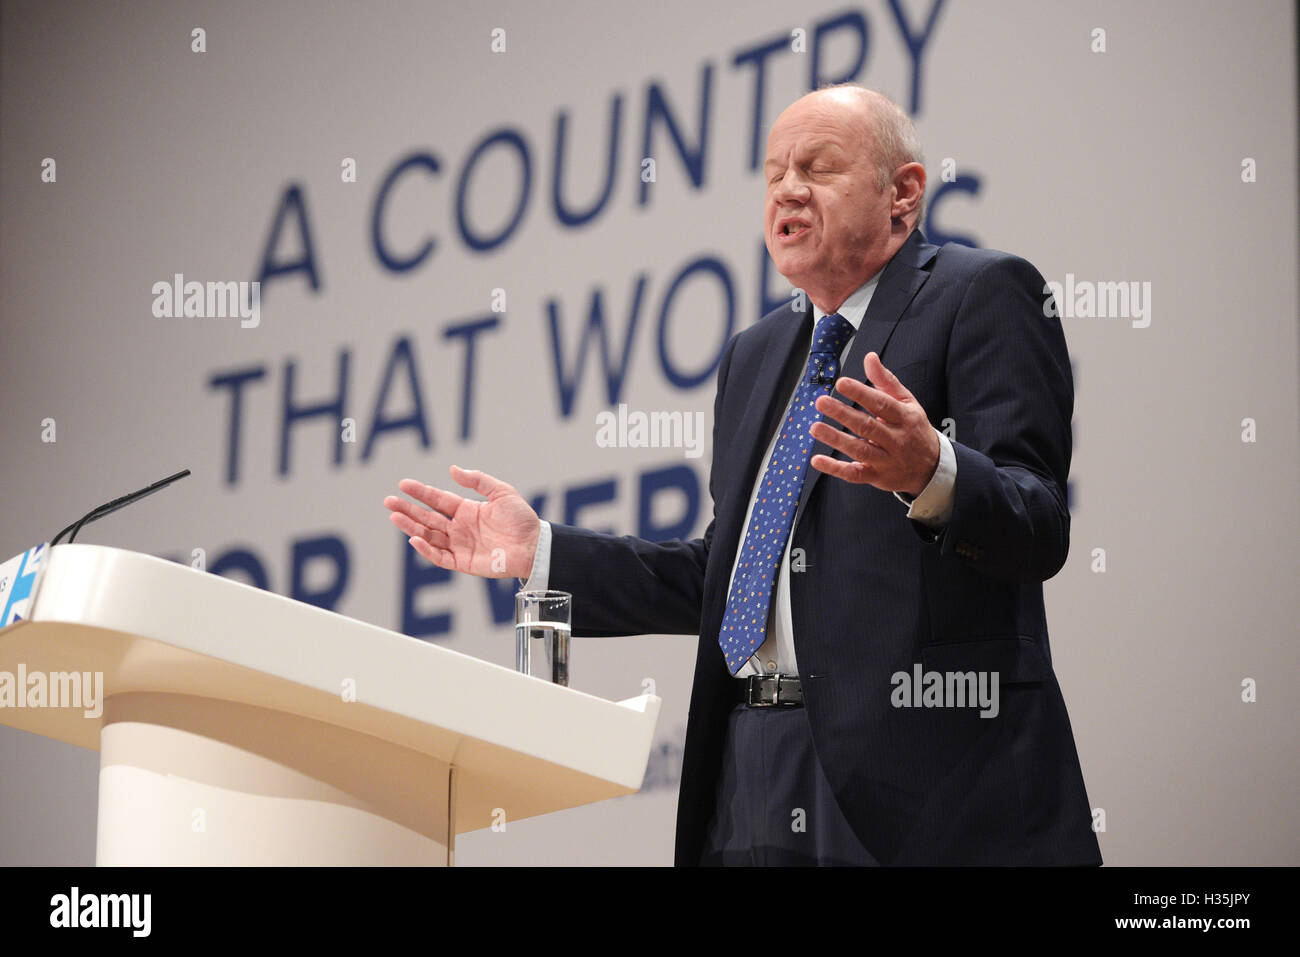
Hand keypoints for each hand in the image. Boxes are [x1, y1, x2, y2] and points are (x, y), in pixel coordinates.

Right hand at [383, 466, 540, 577]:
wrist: (534, 546)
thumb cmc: (522, 519)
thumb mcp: (502, 492)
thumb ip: (478, 481)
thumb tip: (453, 470)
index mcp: (468, 510)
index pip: (438, 500)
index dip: (420, 492)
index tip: (403, 485)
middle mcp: (460, 528)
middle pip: (428, 518)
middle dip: (408, 510)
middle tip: (388, 502)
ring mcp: (460, 545)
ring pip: (429, 536)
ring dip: (411, 527)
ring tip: (394, 517)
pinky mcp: (464, 562)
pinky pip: (440, 556)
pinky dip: (426, 549)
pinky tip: (415, 538)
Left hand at [809, 352, 938, 496]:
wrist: (931, 467)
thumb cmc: (914, 429)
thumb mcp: (907, 402)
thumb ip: (886, 381)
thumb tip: (870, 358)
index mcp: (905, 418)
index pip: (881, 404)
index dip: (861, 393)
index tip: (842, 383)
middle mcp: (896, 440)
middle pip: (867, 427)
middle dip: (843, 414)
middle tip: (822, 402)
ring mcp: (886, 460)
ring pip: (860, 450)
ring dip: (836, 439)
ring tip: (815, 427)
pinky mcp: (876, 476)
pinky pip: (854, 474)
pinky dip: (835, 468)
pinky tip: (818, 460)